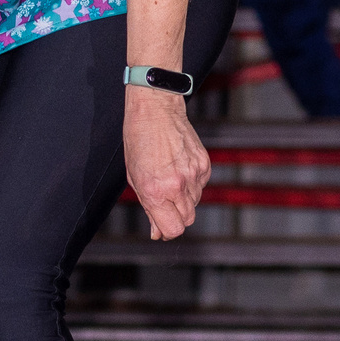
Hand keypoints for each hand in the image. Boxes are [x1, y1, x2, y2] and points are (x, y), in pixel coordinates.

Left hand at [124, 87, 210, 240]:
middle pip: (186, 220)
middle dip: (174, 217)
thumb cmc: (139, 140)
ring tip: (168, 179)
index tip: (161, 228)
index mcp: (155, 190)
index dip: (166, 231)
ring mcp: (194, 174)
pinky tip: (179, 168)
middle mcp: (177, 185)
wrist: (155, 109)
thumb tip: (157, 231)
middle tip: (163, 203)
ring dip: (183, 200)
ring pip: (194, 204)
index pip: (172, 229)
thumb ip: (148, 207)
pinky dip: (192, 184)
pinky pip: (201, 186)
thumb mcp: (135, 177)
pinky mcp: (204, 165)